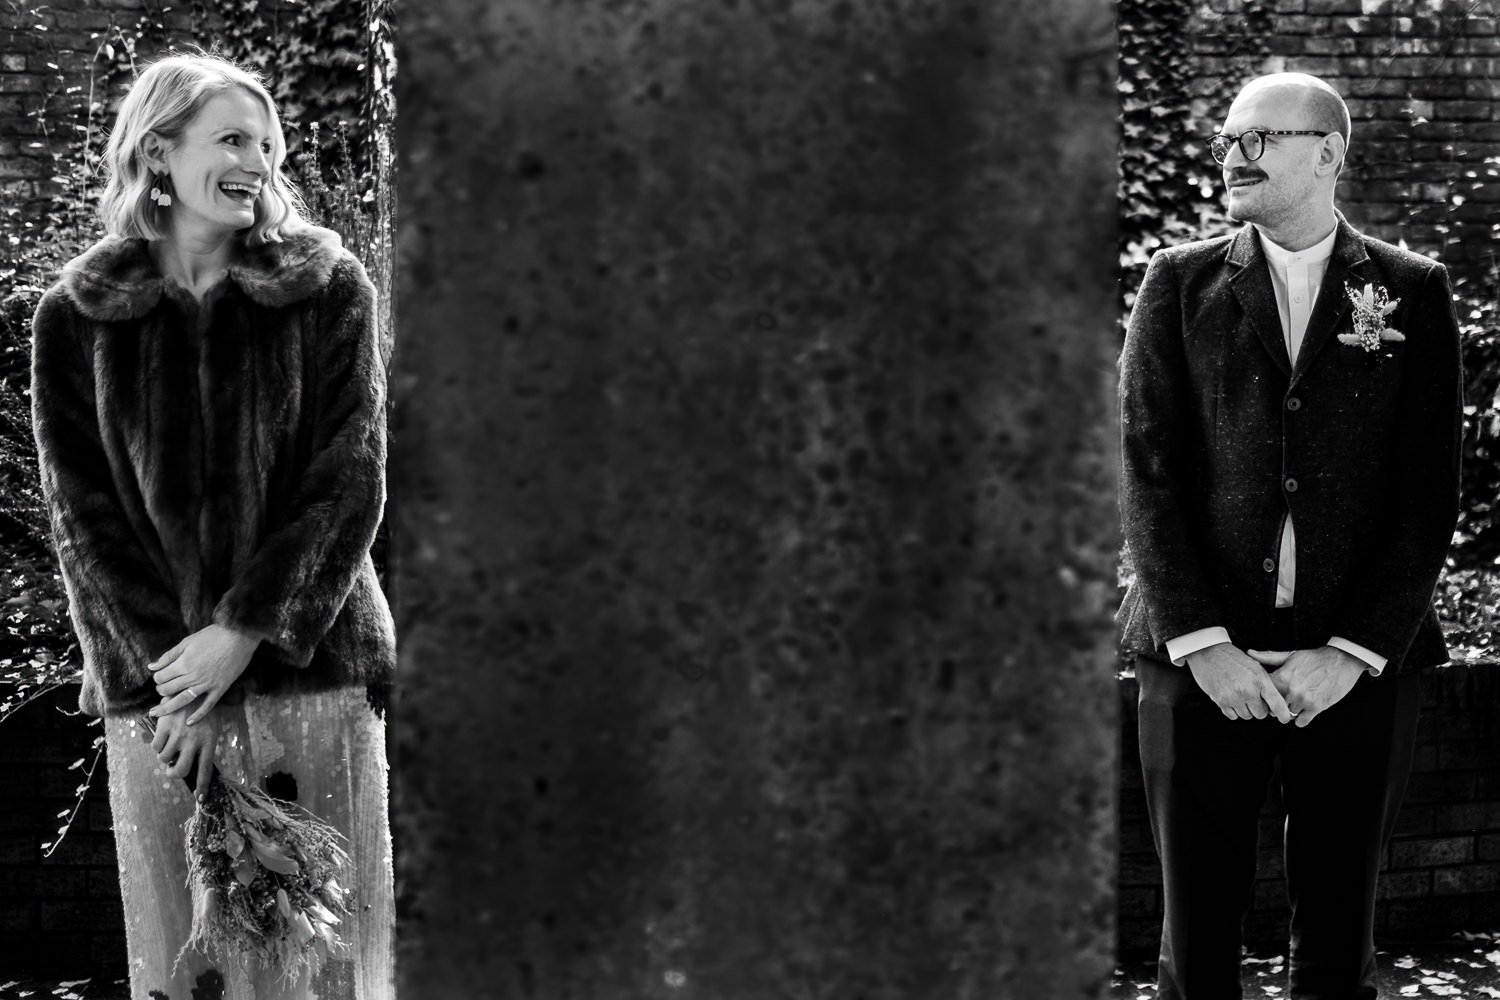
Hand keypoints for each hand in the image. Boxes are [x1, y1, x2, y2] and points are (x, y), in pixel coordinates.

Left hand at [148, 623, 260, 724]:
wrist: (241, 637)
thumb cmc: (214, 636)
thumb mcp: (189, 641)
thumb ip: (169, 655)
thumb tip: (151, 666)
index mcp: (184, 663)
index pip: (161, 677)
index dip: (157, 677)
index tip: (160, 676)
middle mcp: (193, 676)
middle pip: (168, 689)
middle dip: (161, 690)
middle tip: (161, 689)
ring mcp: (207, 684)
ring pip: (182, 700)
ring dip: (167, 708)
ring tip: (156, 713)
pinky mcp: (220, 688)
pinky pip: (207, 705)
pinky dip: (198, 715)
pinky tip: (189, 722)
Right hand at [149, 702, 220, 793]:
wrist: (190, 689)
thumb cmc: (200, 713)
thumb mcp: (208, 729)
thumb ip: (200, 748)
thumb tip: (190, 769)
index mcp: (209, 742)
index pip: (206, 769)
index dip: (202, 786)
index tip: (201, 799)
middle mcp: (194, 741)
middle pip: (180, 770)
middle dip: (173, 773)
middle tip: (171, 769)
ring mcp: (178, 734)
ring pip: (164, 758)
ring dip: (164, 756)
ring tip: (169, 745)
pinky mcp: (165, 727)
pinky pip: (156, 746)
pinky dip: (156, 745)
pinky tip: (163, 736)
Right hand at [1184, 641, 1293, 723]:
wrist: (1208, 652)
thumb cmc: (1232, 658)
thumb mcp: (1255, 666)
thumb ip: (1265, 684)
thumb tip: (1272, 703)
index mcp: (1259, 679)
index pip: (1276, 703)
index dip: (1283, 714)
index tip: (1285, 719)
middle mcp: (1248, 690)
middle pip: (1260, 714)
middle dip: (1258, 709)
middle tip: (1252, 698)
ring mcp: (1234, 697)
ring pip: (1246, 715)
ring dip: (1244, 709)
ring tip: (1238, 694)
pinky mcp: (1221, 701)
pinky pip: (1232, 716)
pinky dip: (1233, 710)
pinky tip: (1230, 697)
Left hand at [1247, 645, 1364, 728]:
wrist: (1341, 660)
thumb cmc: (1315, 657)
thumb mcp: (1290, 655)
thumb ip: (1268, 657)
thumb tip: (1249, 653)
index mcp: (1282, 677)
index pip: (1263, 694)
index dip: (1264, 696)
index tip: (1267, 696)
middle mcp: (1291, 690)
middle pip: (1273, 707)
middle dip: (1276, 706)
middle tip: (1282, 701)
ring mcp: (1304, 700)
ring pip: (1287, 715)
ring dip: (1289, 712)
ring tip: (1295, 704)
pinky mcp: (1317, 707)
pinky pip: (1301, 722)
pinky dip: (1301, 719)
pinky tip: (1304, 710)